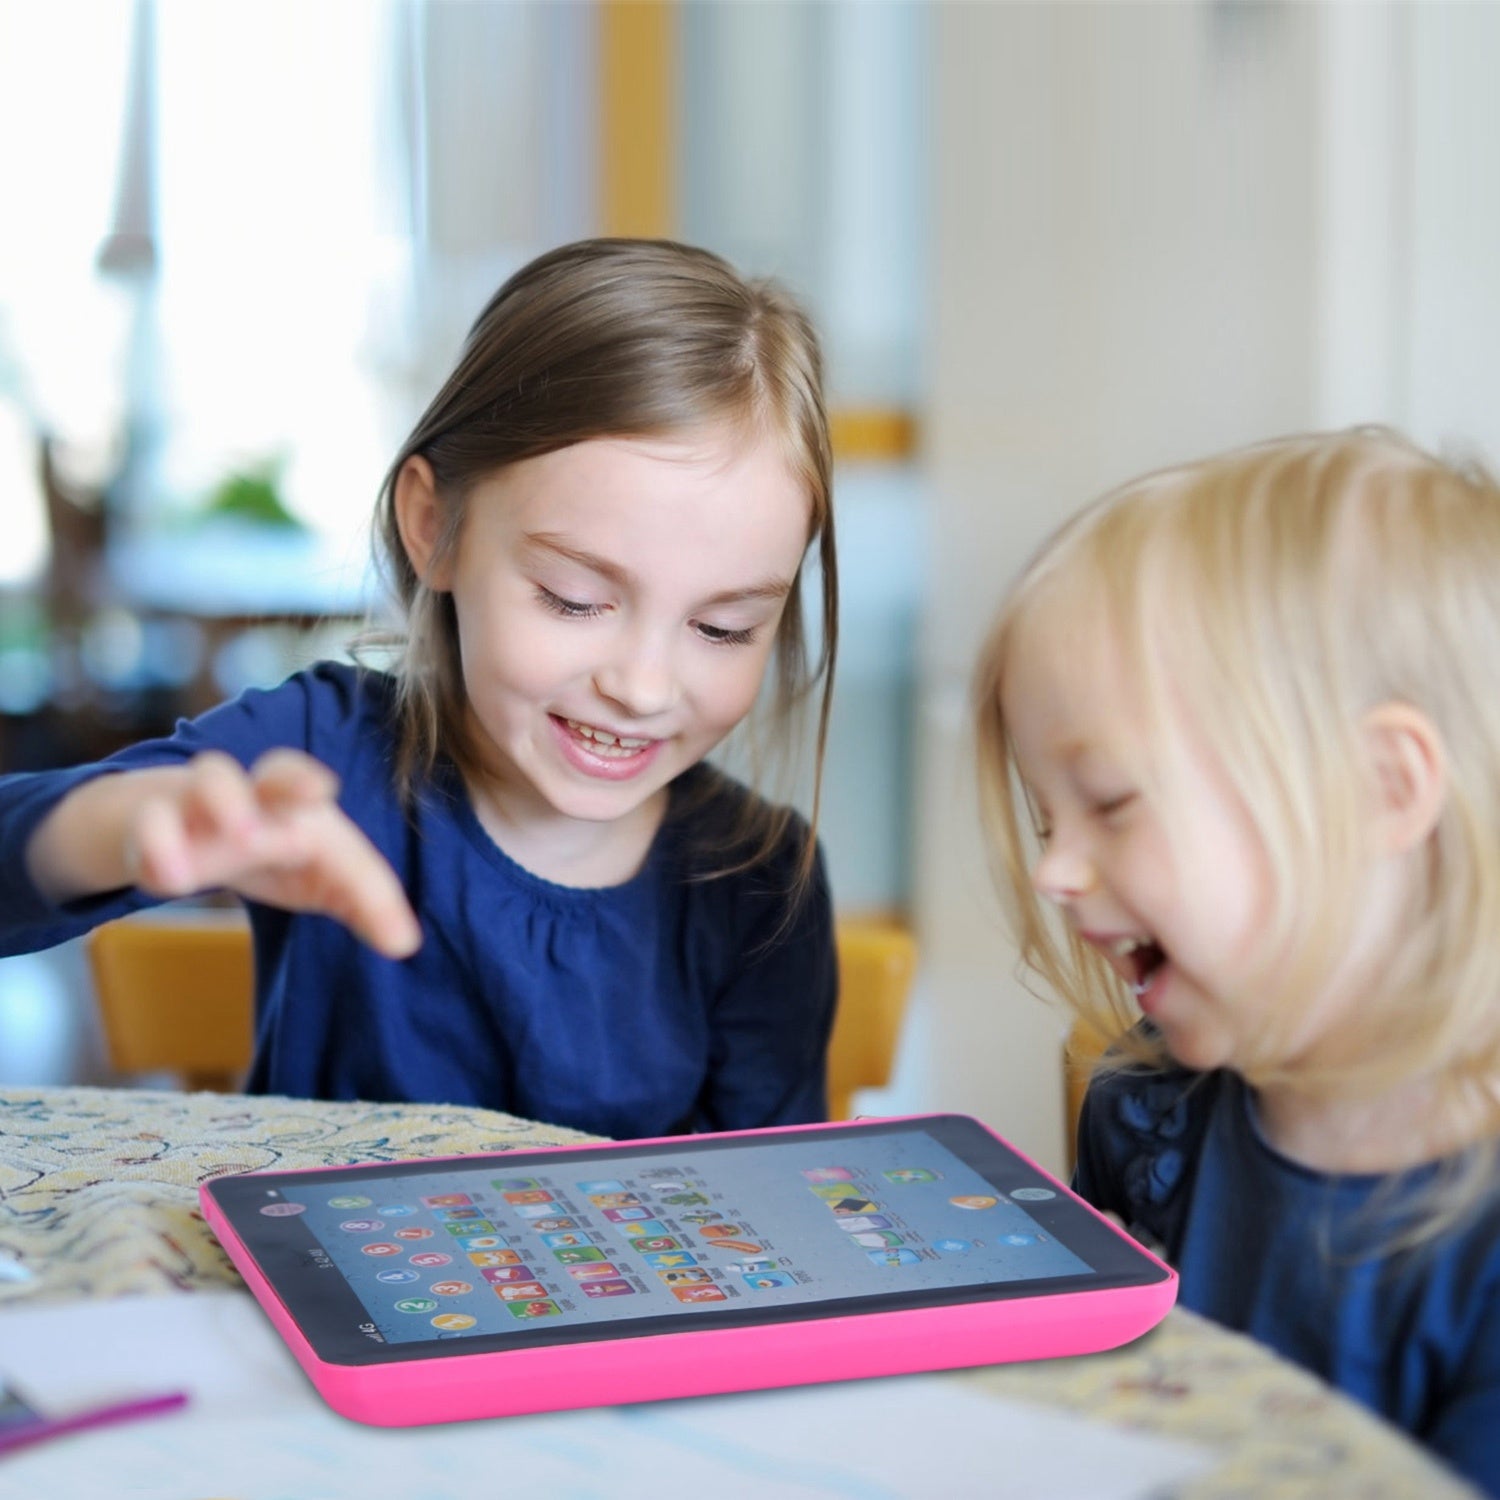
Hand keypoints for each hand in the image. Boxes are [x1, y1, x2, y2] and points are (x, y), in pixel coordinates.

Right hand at [124, 749, 421, 958]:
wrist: (176, 821)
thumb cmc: (269, 847)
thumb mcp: (317, 874)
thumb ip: (363, 903)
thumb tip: (405, 945)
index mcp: (303, 807)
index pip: (338, 827)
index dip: (360, 863)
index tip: (351, 842)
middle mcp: (258, 795)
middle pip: (279, 769)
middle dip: (297, 777)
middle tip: (319, 791)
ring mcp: (203, 803)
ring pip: (213, 779)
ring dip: (228, 801)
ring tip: (242, 836)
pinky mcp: (153, 822)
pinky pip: (151, 822)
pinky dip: (159, 842)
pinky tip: (168, 878)